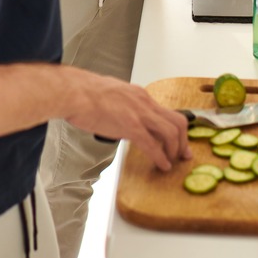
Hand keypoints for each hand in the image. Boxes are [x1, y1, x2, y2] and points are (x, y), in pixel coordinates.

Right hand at [63, 70, 191, 170]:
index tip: (177, 140)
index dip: (175, 129)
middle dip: (183, 141)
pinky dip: (161, 157)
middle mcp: (144, 102)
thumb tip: (121, 117)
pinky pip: (153, 145)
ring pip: (171, 132)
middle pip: (177, 121)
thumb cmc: (84, 93)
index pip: (166, 112)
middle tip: (183, 154)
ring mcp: (139, 114)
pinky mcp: (131, 126)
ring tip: (171, 162)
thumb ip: (122, 105)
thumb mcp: (111, 94)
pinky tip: (162, 165)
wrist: (73, 92)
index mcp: (139, 94)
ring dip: (174, 150)